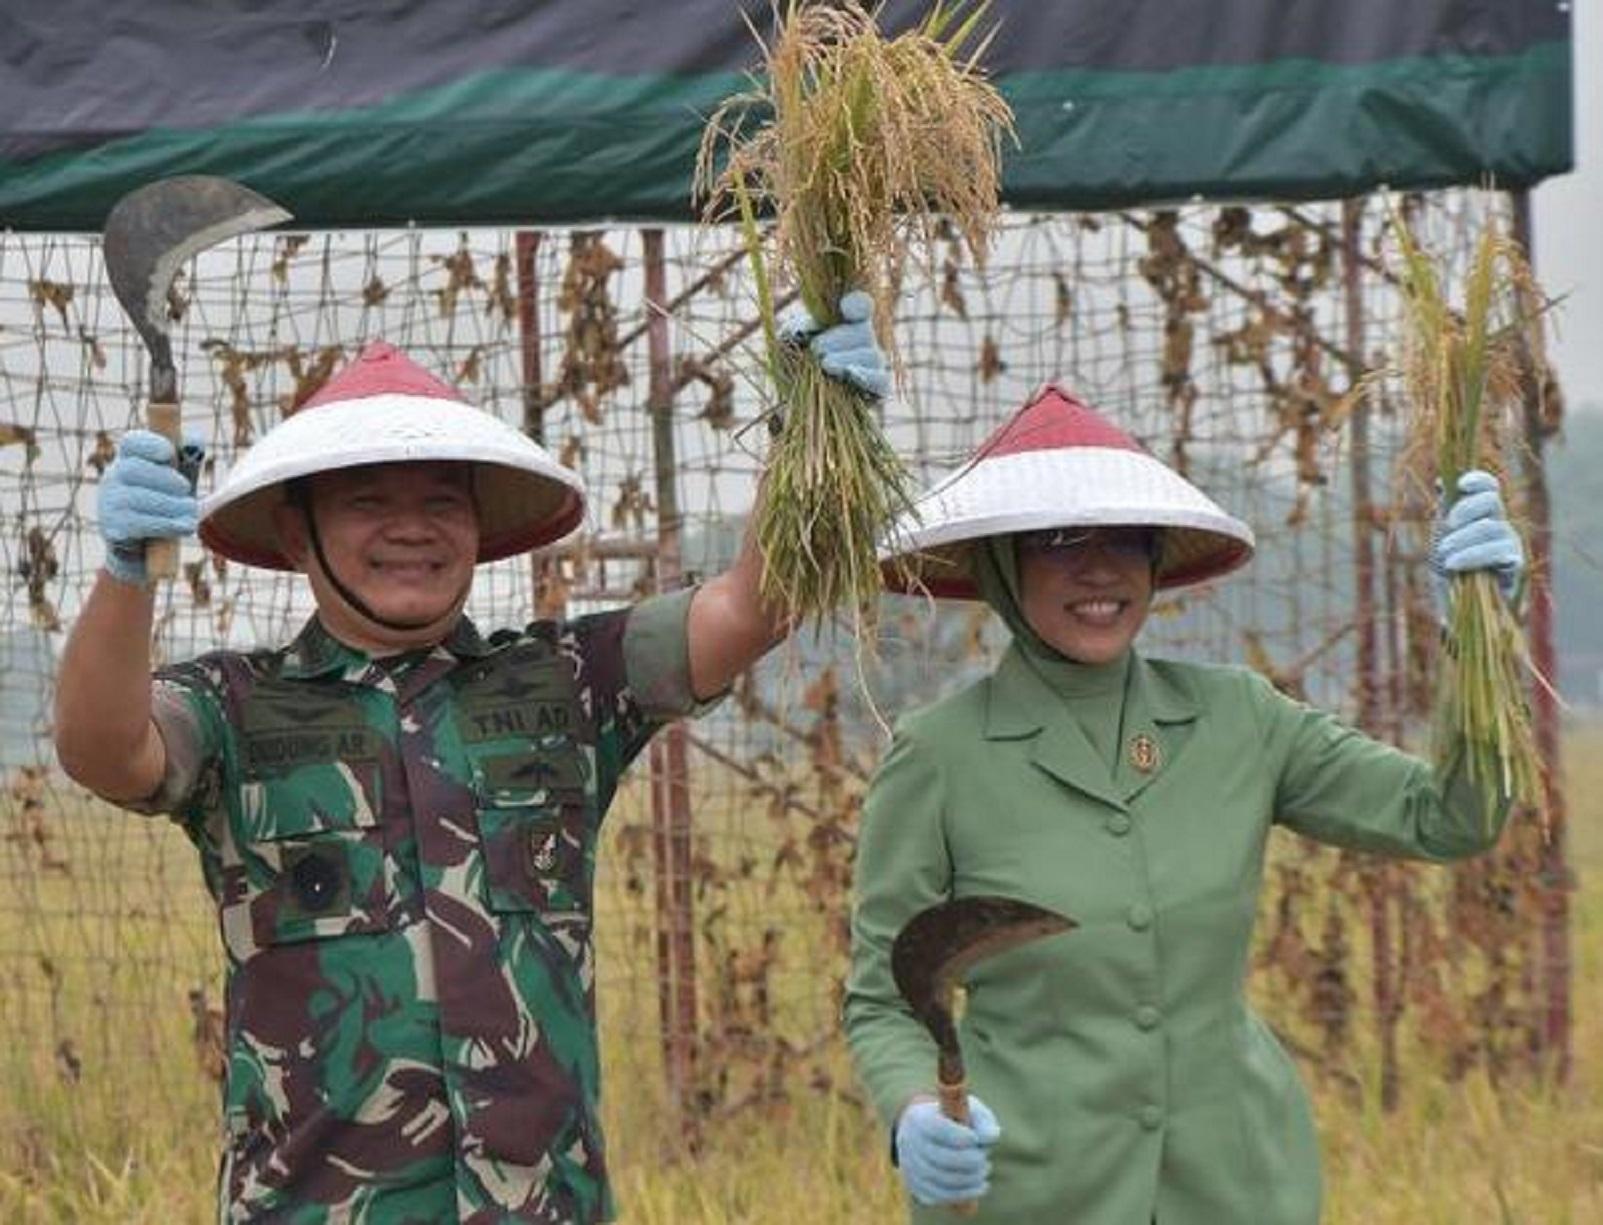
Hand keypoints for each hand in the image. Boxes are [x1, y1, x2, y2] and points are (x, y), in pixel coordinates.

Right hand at [98, 430, 202, 585]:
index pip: (132, 443)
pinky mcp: (113, 528)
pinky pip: (137, 524)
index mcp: (129, 459)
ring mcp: (109, 503)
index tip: (169, 453)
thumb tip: (194, 440)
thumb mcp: (177, 479)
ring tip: (191, 511)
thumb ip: (187, 460)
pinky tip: (185, 526)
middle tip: (186, 489)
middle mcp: (113, 478)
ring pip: (136, 498)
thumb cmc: (163, 501)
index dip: (150, 444)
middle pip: (132, 469)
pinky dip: (166, 524)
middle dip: (164, 479)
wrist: (144, 544)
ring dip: (170, 505)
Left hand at [778, 289, 890, 398]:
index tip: (844, 307)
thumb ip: (791, 332)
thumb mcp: (785, 346)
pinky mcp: (878, 390)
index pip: (861, 305)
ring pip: (873, 354)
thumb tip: (801, 331)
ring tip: (825, 364)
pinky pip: (882, 380)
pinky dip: (868, 376)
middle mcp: (864, 341)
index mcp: (845, 322)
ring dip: (846, 358)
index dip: (857, 303)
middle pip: (864, 330)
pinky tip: (850, 373)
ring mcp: (873, 365)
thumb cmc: (793, 368)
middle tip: (815, 349)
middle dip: (837, 339)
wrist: (795, 404)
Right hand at [894, 1095, 1000, 1206]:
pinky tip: (978, 1186)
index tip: (975, 1139)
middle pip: (940, 1158)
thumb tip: (988, 1139)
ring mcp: (909, 1167)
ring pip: (941, 1181)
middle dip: (969, 1161)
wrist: (926, 1133)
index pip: (938, 1130)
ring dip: (970, 1179)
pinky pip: (939, 1196)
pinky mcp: (915, 1186)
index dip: (959, 1137)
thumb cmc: (956, 1120)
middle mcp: (909, 1143)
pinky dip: (962, 1194)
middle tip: (984, 1160)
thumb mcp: (970, 1111)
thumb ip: (983, 1122)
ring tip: (984, 1171)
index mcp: (920, 1118)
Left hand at [1430, 469, 1524, 618]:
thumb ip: (1445, 508)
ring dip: (1463, 540)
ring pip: (1492, 528)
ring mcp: (1509, 543)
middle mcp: (1499, 523)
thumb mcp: (1441, 534)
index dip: (1479, 480)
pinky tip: (1453, 565)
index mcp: (1483, 513)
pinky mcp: (1514, 564)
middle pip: (1491, 501)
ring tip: (1444, 558)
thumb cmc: (1448, 564)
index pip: (1489, 487)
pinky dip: (1472, 557)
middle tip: (1447, 526)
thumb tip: (1441, 481)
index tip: (1461, 484)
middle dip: (1466, 509)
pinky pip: (1500, 553)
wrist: (1454, 600)